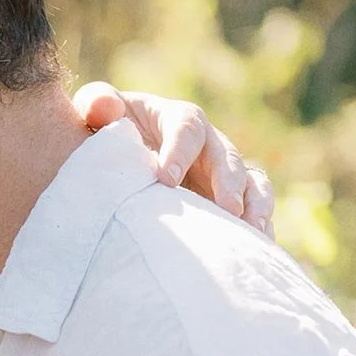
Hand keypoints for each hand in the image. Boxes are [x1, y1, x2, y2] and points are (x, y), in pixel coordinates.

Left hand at [71, 81, 273, 234]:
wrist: (120, 162)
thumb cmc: (108, 135)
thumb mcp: (96, 114)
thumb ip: (97, 104)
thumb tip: (103, 107)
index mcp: (177, 119)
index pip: (186, 127)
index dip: (179, 149)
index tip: (165, 179)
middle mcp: (207, 144)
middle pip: (226, 156)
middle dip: (228, 182)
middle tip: (226, 209)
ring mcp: (222, 174)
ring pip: (251, 182)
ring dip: (254, 205)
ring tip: (251, 231)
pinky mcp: (229, 201)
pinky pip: (254, 210)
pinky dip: (258, 229)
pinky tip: (255, 251)